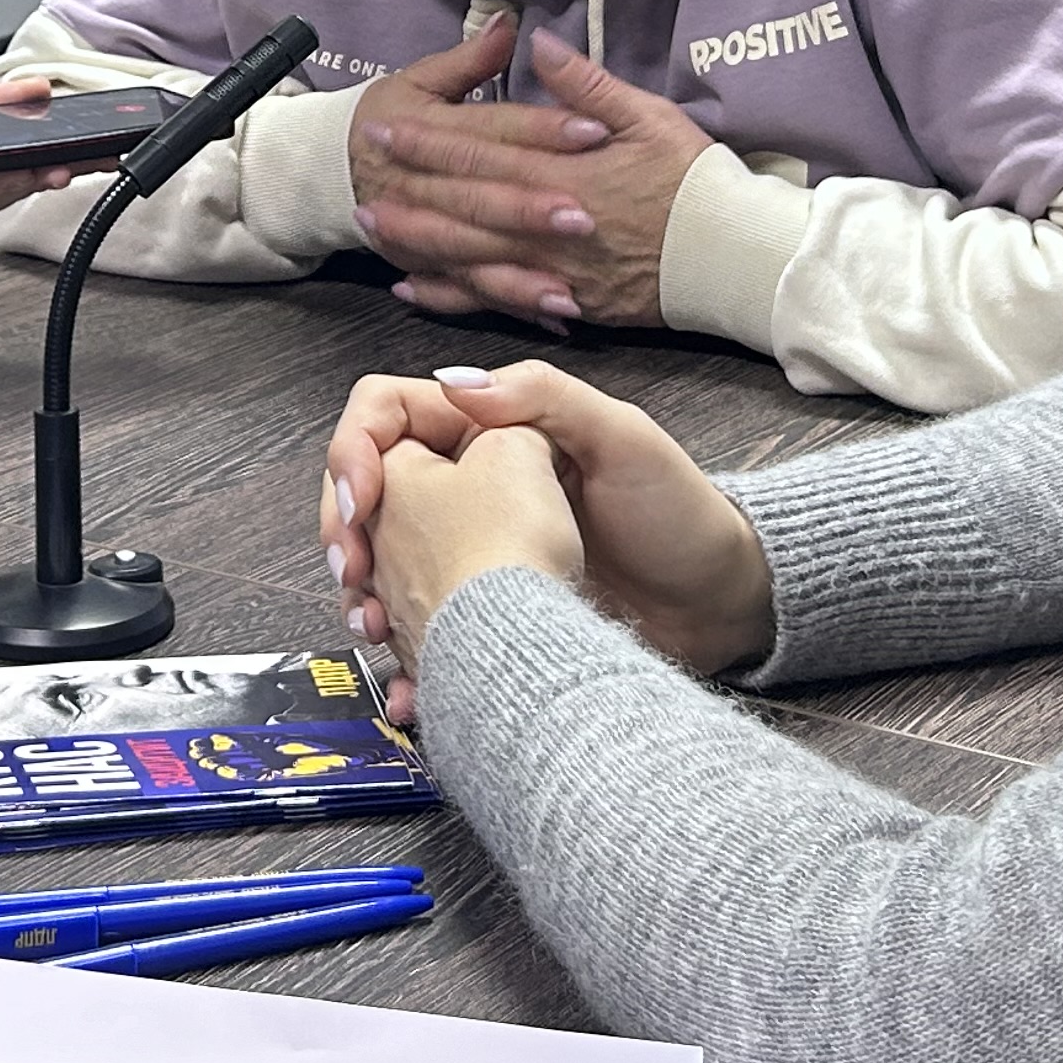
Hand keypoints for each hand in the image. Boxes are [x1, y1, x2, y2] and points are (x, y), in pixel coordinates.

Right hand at [318, 360, 772, 719]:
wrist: (718, 607)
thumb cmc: (680, 515)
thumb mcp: (623, 440)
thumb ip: (543, 399)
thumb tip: (453, 383)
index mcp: (490, 427)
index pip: (389, 415)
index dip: (355, 450)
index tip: (360, 503)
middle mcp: (470, 482)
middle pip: (368, 491)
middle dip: (344, 531)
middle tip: (354, 578)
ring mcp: (474, 548)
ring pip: (383, 559)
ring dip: (365, 593)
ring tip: (375, 628)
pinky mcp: (486, 607)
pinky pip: (423, 621)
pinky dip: (407, 649)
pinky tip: (409, 679)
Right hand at [342, 15, 610, 324]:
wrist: (332, 169)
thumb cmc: (390, 118)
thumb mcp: (422, 81)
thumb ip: (470, 59)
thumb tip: (509, 24)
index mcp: (434, 131)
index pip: (494, 130)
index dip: (544, 129)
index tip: (594, 130)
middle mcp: (428, 188)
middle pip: (483, 198)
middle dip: (531, 210)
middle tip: (585, 216)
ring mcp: (427, 235)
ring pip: (476, 257)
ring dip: (521, 275)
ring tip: (570, 288)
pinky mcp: (432, 266)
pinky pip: (472, 292)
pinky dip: (511, 305)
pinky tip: (555, 315)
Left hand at [356, 32, 711, 329]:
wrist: (734, 257)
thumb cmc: (696, 183)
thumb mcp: (650, 117)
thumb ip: (587, 84)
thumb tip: (538, 45)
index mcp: (566, 174)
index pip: (482, 153)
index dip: (429, 142)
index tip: (383, 130)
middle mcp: (550, 228)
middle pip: (465, 210)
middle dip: (409, 197)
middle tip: (358, 188)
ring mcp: (555, 273)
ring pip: (472, 260)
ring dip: (419, 247)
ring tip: (375, 234)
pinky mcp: (567, 305)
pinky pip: (497, 303)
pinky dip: (454, 298)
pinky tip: (417, 290)